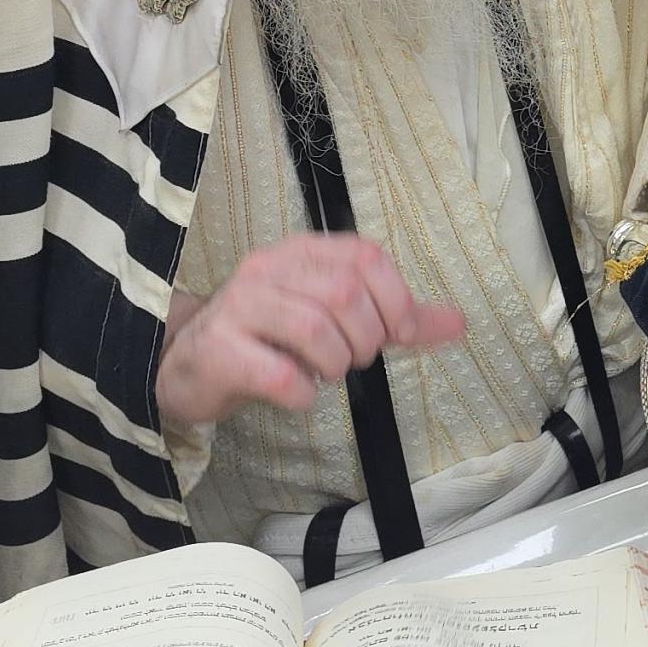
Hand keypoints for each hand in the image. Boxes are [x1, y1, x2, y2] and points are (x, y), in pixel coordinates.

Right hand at [157, 236, 465, 427]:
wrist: (188, 367)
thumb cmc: (269, 339)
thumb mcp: (334, 318)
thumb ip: (394, 319)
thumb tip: (458, 323)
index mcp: (302, 252)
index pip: (366, 256)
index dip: (396, 299)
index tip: (398, 335)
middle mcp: (268, 269)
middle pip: (343, 293)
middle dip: (365, 337)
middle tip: (354, 359)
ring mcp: (239, 307)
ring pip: (312, 328)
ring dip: (335, 363)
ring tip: (325, 373)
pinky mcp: (219, 351)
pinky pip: (278, 373)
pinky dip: (302, 392)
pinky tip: (298, 394)